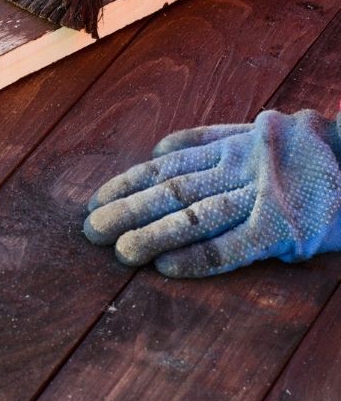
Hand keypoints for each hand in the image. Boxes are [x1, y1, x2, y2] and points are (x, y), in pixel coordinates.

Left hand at [83, 109, 340, 276]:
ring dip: (153, 234)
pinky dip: (198, 258)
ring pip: (195, 215)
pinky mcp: (283, 228)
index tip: (95, 200)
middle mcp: (240, 167)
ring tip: (119, 252)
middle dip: (128, 210)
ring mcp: (261, 196)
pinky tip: (166, 268)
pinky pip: (233, 246)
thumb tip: (158, 150)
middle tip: (91, 231)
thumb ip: (210, 138)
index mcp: (233, 145)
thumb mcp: (260, 131)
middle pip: (173, 190)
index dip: (128, 183)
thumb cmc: (311, 151)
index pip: (168, 166)